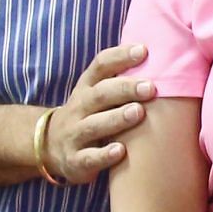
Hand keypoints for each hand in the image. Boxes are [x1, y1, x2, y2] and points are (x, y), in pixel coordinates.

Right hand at [44, 43, 158, 184]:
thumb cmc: (88, 114)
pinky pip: (88, 158)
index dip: (120, 57)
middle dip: (125, 89)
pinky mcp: (75, 160)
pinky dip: (104, 155)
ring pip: (94, 125)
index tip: (144, 51)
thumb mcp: (97, 94)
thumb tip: (162, 58)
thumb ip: (120, 80)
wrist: (50, 145)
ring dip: (116, 118)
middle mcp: (78, 108)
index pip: (100, 66)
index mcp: (87, 88)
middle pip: (100, 94)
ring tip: (138, 112)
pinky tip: (121, 151)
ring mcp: (74, 134)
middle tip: (150, 87)